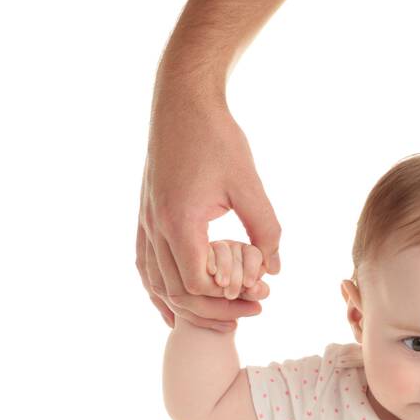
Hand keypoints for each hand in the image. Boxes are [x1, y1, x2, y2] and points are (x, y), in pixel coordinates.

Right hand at [137, 93, 280, 332]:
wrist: (182, 101)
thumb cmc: (217, 137)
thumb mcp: (249, 184)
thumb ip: (266, 229)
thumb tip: (275, 269)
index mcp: (179, 220)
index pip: (199, 283)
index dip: (229, 296)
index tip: (259, 293)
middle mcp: (155, 227)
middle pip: (178, 292)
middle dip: (215, 310)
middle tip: (251, 311)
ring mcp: (145, 223)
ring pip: (157, 286)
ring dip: (189, 309)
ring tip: (222, 318)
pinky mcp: (144, 218)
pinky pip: (145, 268)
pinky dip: (160, 294)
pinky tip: (175, 310)